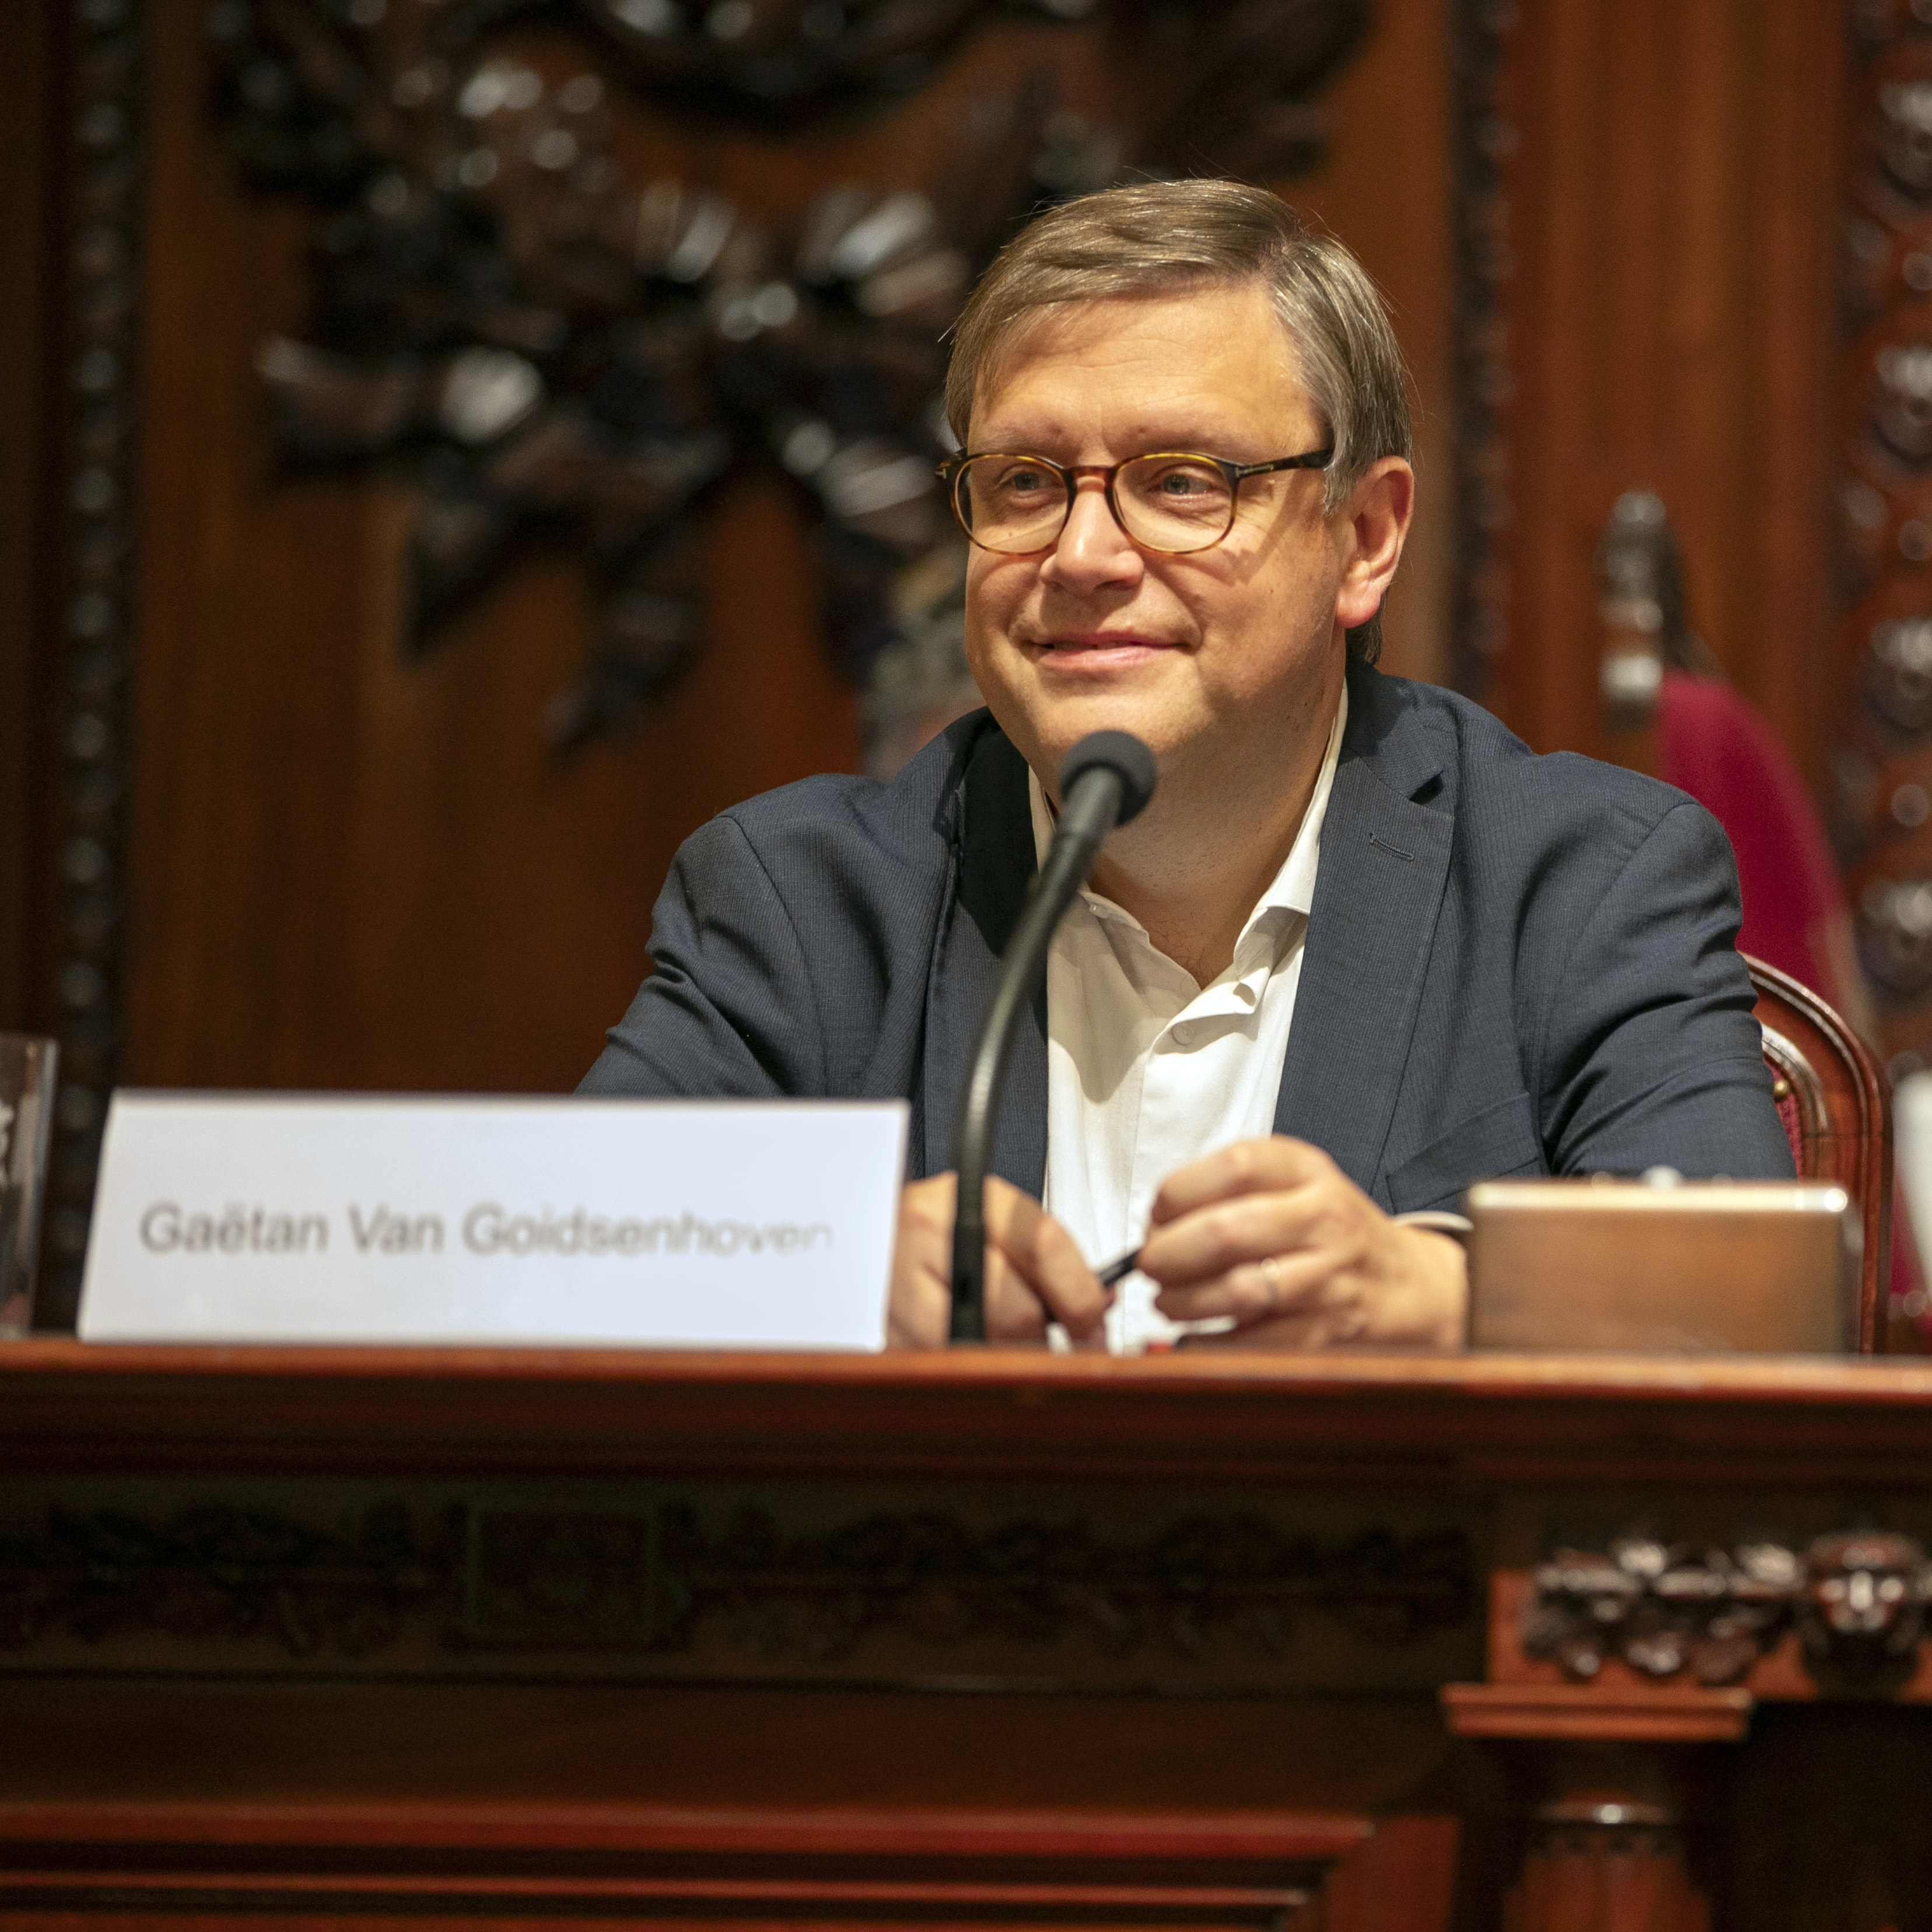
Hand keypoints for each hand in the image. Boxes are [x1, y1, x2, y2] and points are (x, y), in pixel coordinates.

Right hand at [888, 1172, 1110, 1348]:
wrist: (867, 1240)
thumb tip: (1098, 1303)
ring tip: (1015, 1350)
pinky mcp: (886, 1333)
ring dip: (1013, 1360)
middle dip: (1049, 1338)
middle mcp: (929, 1236)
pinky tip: (977, 1355)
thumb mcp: (993, 1221)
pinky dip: (974, 1371)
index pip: (1043, 1246)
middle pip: (1017, 1310)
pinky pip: (951, 1367)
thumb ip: (1048, 1255)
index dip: (1080, 1295)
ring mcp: (900, 1286)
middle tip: (1063, 1347)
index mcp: (969, 1201)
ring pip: (985, 1347)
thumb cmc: (939, 1234)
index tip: (1094, 1323)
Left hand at [1135, 1136, 1465, 1348]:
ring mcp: (1328, 1279)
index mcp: (1307, 1171)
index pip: (1234, 1165)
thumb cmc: (1333, 1233)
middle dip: (1168, 1253)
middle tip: (1150, 1265)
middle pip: (1227, 1231)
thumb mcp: (1296, 1184)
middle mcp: (1323, 1220)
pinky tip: (1196, 1335)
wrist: (1412, 1287)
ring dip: (1184, 1301)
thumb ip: (1231, 1188)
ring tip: (1168, 1301)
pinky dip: (1209, 1343)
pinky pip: (1253, 1343)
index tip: (1156, 1215)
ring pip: (1238, 1290)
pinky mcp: (1326, 1333)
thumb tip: (1156, 1222)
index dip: (1178, 1192)